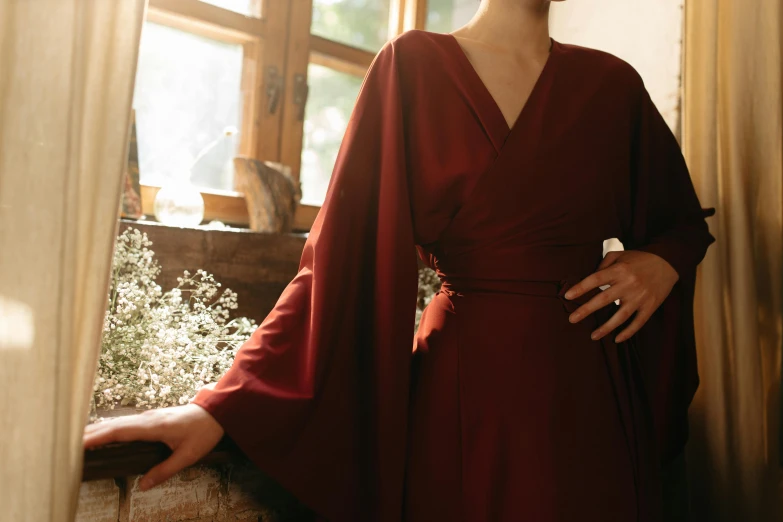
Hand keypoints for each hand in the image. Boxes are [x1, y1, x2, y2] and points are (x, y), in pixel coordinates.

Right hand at [83, 404, 223, 490]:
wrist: (217, 412)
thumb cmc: (203, 432)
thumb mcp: (187, 456)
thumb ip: (165, 470)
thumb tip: (143, 485)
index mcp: (153, 427)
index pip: (118, 431)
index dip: (97, 436)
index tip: (77, 443)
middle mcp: (147, 419)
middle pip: (112, 425)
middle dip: (89, 433)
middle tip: (65, 443)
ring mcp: (148, 417)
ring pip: (117, 423)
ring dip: (98, 430)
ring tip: (76, 440)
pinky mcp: (151, 419)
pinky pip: (125, 423)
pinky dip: (109, 428)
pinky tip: (102, 434)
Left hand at [563, 250, 678, 342]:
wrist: (668, 262)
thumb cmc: (639, 258)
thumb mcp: (620, 255)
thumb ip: (603, 265)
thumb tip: (589, 280)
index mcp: (619, 270)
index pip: (595, 279)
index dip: (581, 288)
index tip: (567, 296)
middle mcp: (629, 284)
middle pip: (604, 299)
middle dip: (586, 310)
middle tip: (572, 319)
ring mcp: (640, 297)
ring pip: (620, 316)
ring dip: (606, 328)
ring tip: (593, 336)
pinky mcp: (650, 306)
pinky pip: (638, 323)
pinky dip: (628, 332)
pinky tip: (617, 339)